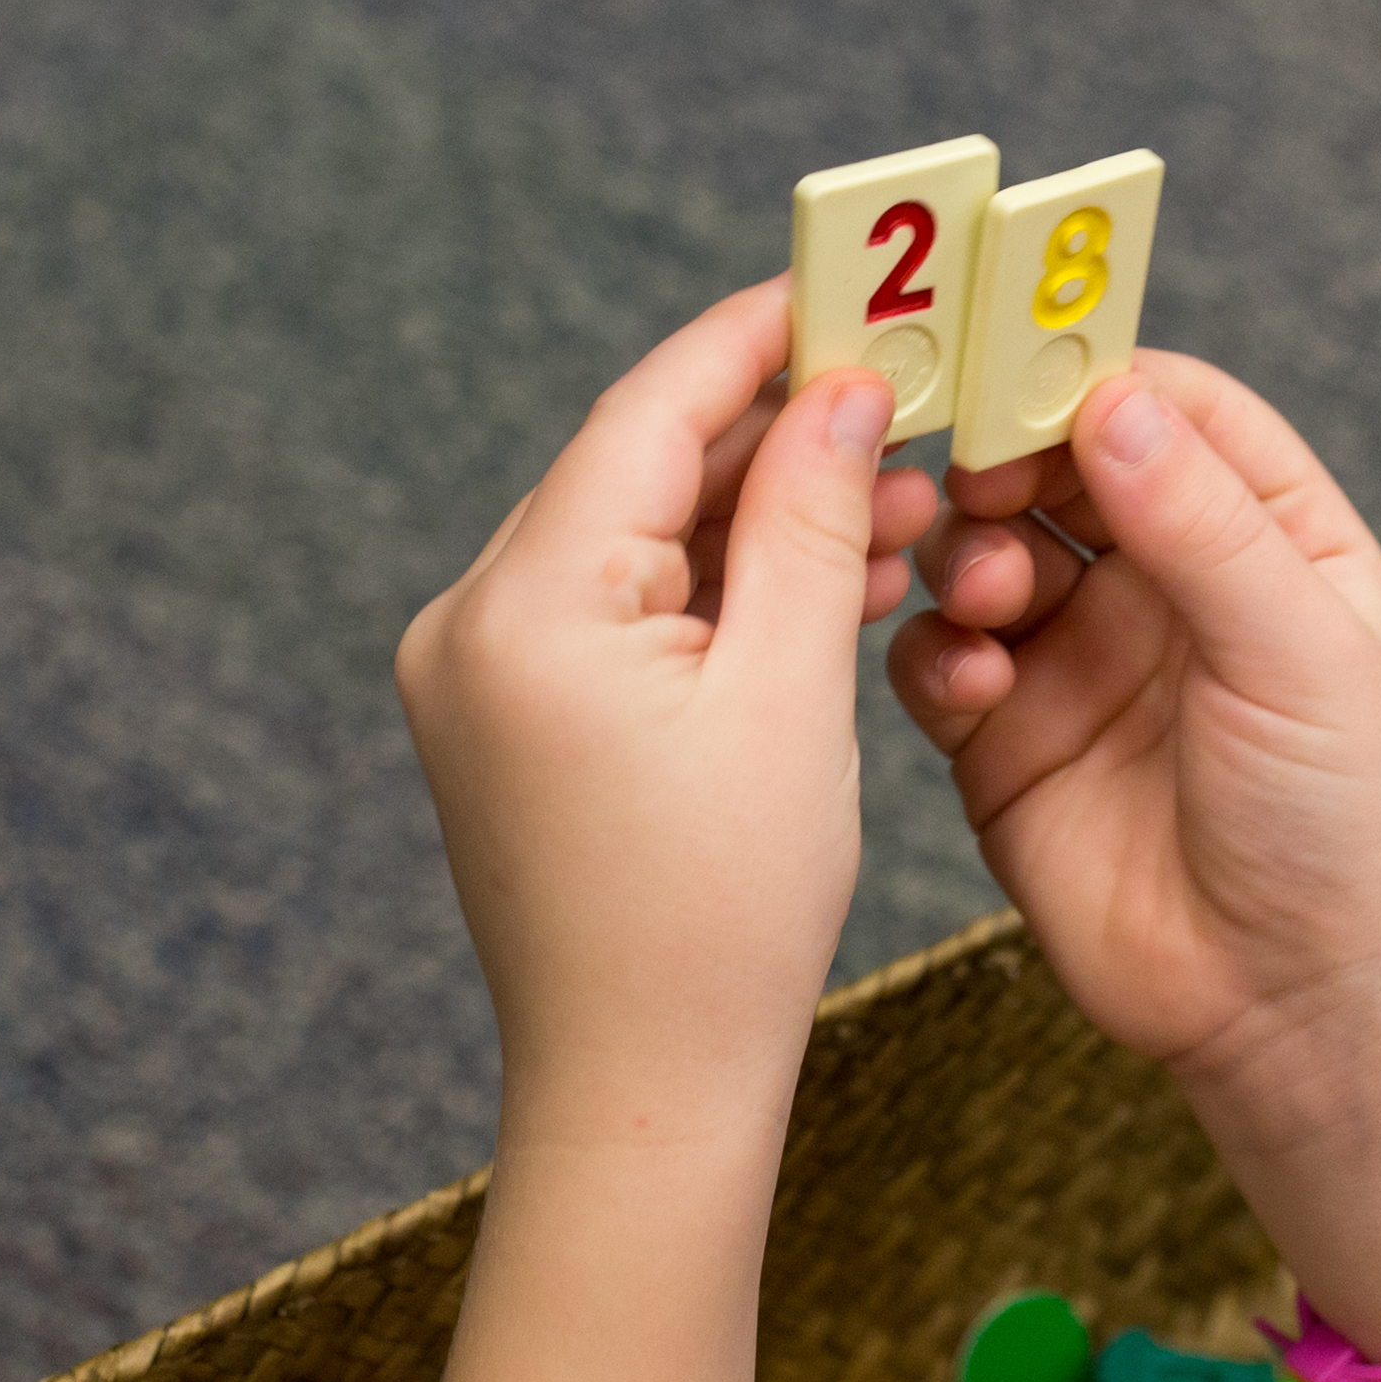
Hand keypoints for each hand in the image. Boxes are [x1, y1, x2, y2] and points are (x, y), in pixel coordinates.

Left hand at [397, 281, 941, 1157]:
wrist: (641, 1094)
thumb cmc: (720, 916)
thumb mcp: (791, 695)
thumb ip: (815, 521)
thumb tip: (845, 390)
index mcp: (521, 604)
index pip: (647, 415)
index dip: (755, 340)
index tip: (850, 287)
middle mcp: (469, 622)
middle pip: (638, 472)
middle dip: (780, 436)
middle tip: (911, 399)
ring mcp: (477, 676)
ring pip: (639, 543)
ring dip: (763, 519)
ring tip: (903, 507)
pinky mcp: (508, 724)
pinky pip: (622, 614)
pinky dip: (720, 595)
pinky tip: (831, 580)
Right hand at [890, 353, 1380, 1077]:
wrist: (1299, 1009)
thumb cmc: (1347, 826)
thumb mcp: (1298, 651)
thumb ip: (1201, 522)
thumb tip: (1108, 398)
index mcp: (1267, 535)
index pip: (1170, 408)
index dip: (1091, 378)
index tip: (1018, 367)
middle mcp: (1166, 584)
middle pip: (1054, 467)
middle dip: (1005, 461)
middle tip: (981, 481)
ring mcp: (1079, 660)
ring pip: (983, 553)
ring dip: (968, 552)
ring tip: (992, 596)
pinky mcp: (1007, 742)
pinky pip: (937, 658)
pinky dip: (934, 648)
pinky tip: (972, 680)